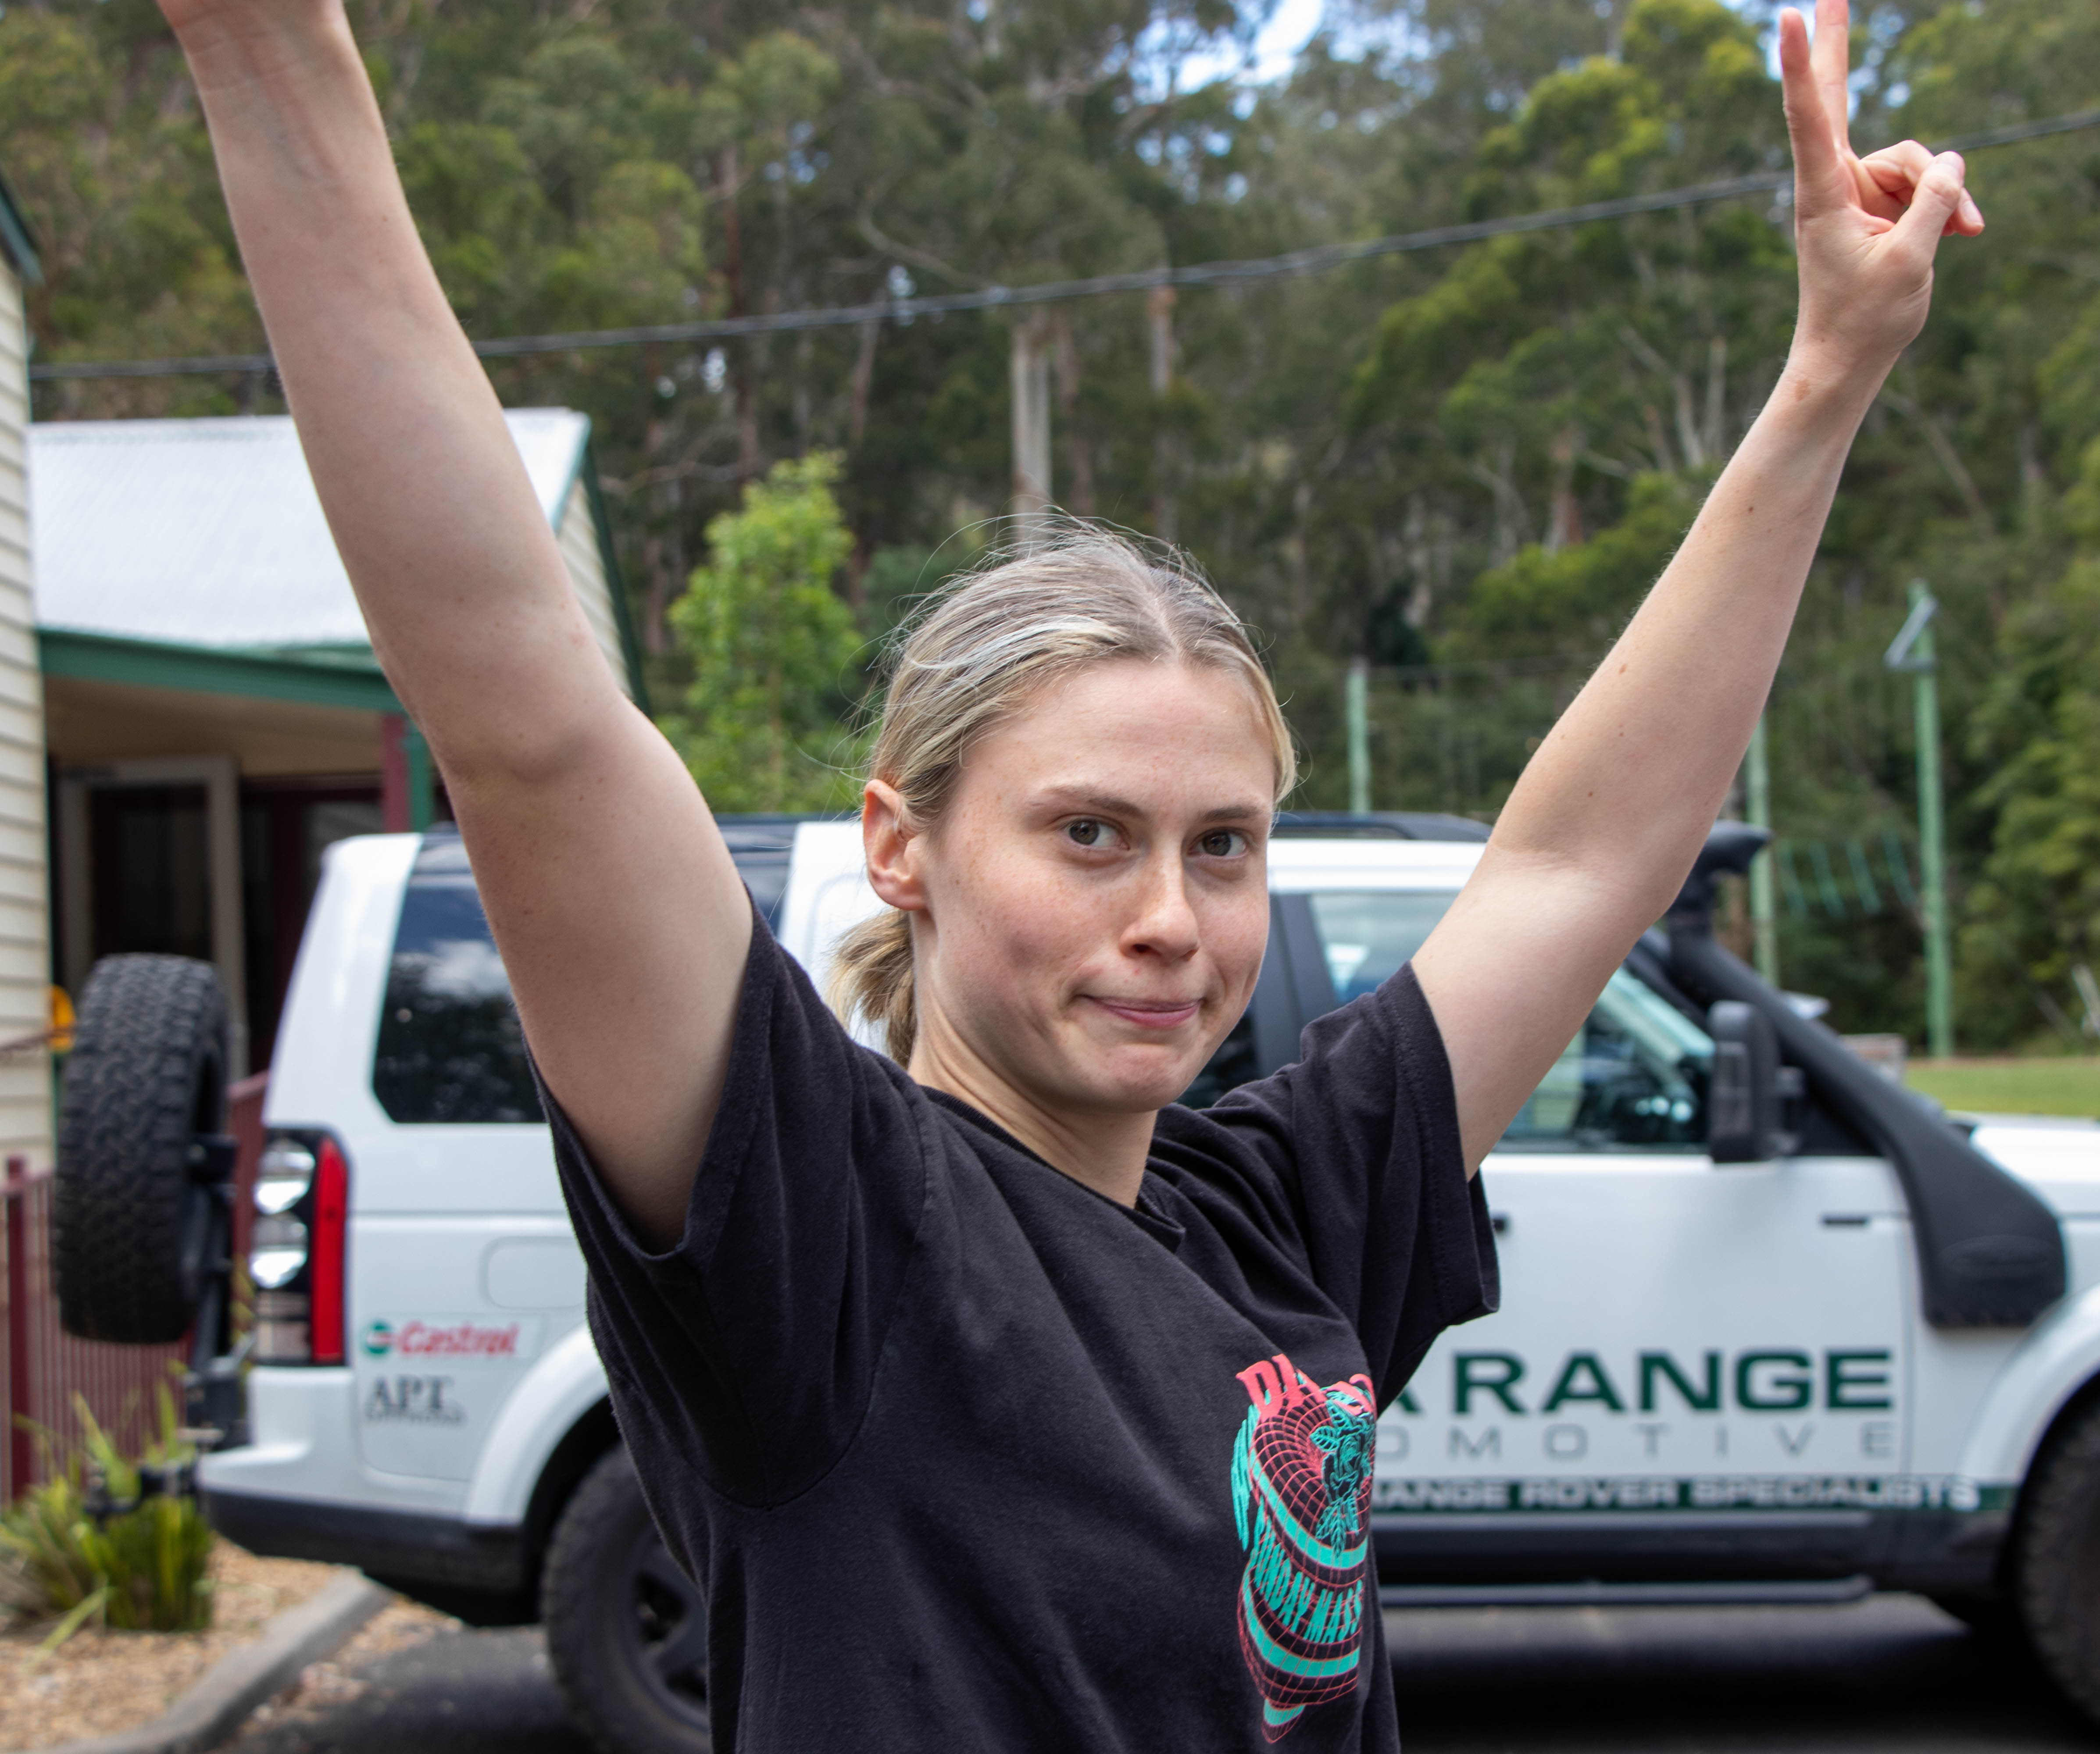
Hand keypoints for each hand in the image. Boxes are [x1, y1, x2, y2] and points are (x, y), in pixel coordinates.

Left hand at [1779, 0, 1980, 382]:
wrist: (1847, 359)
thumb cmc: (1865, 317)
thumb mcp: (1910, 258)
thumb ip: (1934, 202)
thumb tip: (1954, 161)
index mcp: (1822, 193)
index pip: (1810, 115)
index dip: (1800, 64)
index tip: (1785, 19)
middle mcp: (1833, 181)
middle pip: (1835, 99)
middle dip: (1834, 44)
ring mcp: (1857, 190)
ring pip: (1915, 160)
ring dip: (1944, 196)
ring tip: (1958, 236)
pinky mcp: (1878, 203)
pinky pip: (1925, 185)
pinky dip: (1946, 208)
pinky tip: (1961, 234)